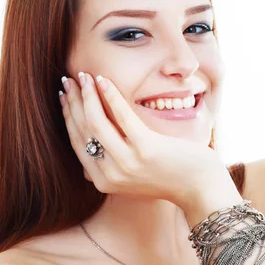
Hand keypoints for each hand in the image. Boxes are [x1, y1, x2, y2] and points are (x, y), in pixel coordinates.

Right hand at [59, 71, 232, 210]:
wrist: (199, 187)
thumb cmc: (169, 177)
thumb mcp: (132, 180)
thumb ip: (110, 170)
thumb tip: (86, 160)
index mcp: (103, 182)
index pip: (77, 142)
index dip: (68, 116)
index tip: (65, 97)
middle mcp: (111, 175)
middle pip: (83, 130)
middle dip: (73, 101)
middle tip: (69, 81)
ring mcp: (127, 163)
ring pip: (96, 122)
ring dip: (87, 95)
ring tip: (84, 76)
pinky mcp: (145, 148)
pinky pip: (121, 116)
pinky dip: (109, 95)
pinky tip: (103, 80)